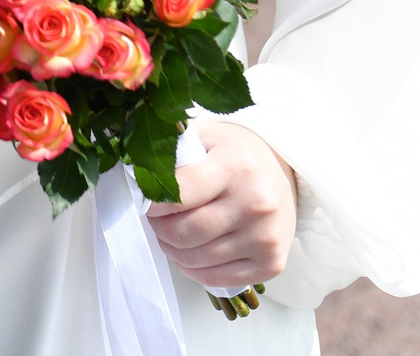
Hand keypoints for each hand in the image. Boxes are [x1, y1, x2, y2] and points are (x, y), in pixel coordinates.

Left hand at [145, 122, 296, 292]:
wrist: (282, 173)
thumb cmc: (237, 156)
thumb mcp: (206, 139)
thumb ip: (174, 156)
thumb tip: (136, 179)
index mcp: (235, 166)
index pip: (176, 196)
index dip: (151, 203)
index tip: (144, 200)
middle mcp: (255, 203)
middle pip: (183, 234)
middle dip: (159, 229)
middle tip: (157, 219)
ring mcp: (265, 237)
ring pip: (195, 260)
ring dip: (173, 250)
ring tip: (174, 233)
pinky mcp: (271, 263)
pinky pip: (214, 279)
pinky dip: (193, 269)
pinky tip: (192, 251)